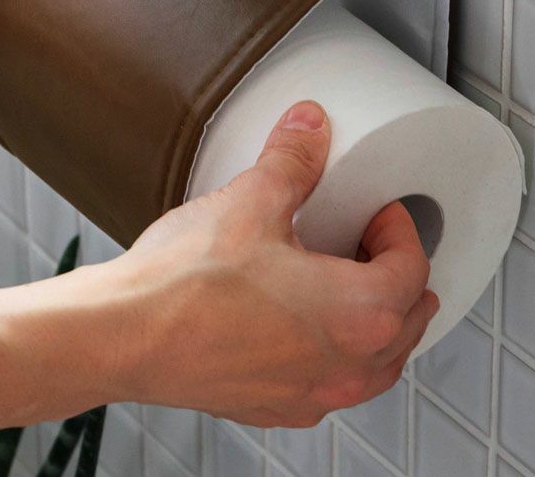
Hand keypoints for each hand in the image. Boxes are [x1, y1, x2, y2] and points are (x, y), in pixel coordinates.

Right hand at [108, 100, 438, 426]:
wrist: (123, 336)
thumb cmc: (185, 285)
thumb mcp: (252, 201)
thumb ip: (293, 159)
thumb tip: (309, 127)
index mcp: (359, 314)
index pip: (412, 268)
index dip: (402, 230)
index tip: (379, 212)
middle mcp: (344, 366)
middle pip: (407, 321)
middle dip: (399, 276)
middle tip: (372, 244)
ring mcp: (309, 395)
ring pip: (375, 364)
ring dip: (378, 323)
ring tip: (352, 288)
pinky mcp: (273, 408)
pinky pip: (330, 384)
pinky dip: (336, 355)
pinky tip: (305, 329)